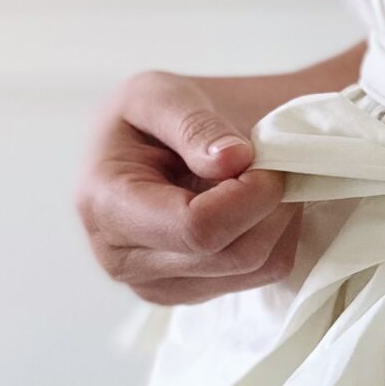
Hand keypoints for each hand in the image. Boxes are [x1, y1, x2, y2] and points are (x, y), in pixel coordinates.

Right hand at [76, 64, 328, 306]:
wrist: (154, 142)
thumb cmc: (151, 116)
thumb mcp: (159, 93)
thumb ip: (194, 123)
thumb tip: (232, 160)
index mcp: (105, 205)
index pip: (195, 227)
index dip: (248, 195)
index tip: (267, 161)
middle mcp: (122, 260)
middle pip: (230, 254)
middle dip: (270, 205)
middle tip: (276, 163)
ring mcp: (157, 285)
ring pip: (254, 268)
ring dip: (278, 219)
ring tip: (265, 177)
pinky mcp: (189, 292)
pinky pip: (261, 276)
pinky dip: (277, 236)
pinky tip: (257, 204)